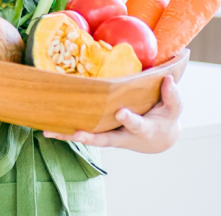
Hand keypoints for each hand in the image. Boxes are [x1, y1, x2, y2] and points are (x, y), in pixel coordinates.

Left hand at [43, 75, 181, 152]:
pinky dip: (65, 132)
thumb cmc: (166, 119)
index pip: (136, 124)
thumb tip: (168, 80)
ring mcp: (109, 136)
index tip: (121, 113)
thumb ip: (172, 96)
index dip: (129, 120)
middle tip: (77, 134)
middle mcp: (123, 136)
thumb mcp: (174, 108)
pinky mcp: (99, 133)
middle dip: (91, 137)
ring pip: (88, 139)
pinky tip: (46, 127)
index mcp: (143, 130)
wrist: (158, 139)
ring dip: (69, 136)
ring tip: (49, 132)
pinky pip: (81, 133)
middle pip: (105, 139)